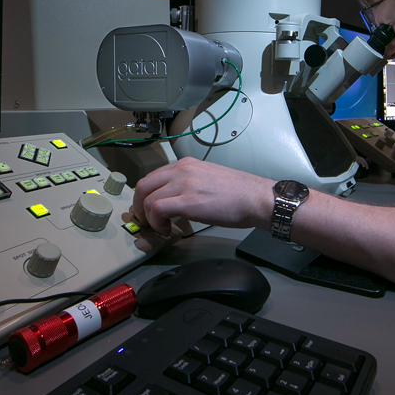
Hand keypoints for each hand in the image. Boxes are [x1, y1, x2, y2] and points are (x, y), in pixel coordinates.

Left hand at [131, 157, 273, 235]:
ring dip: (148, 218)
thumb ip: (188, 184)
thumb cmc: (239, 194)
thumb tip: (175, 200)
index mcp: (186, 164)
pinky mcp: (188, 201)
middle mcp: (182, 170)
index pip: (153, 177)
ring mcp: (184, 184)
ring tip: (160, 228)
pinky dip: (157, 223)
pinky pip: (157, 209)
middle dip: (139, 206)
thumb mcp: (207, 179)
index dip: (144, 196)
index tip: (146, 209)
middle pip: (143, 185)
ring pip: (147, 199)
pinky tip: (167, 230)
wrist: (256, 198)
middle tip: (145, 220)